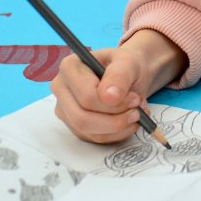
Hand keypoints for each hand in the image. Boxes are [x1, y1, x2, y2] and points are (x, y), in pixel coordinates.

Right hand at [51, 28, 186, 143]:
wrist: (131, 74)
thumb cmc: (126, 64)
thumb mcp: (128, 62)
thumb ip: (119, 76)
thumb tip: (110, 97)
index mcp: (70, 67)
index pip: (87, 96)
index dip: (114, 103)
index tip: (135, 99)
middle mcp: (62, 89)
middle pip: (83, 118)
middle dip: (115, 119)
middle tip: (137, 110)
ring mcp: (66, 110)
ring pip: (90, 132)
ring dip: (119, 127)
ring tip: (136, 112)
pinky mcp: (76, 126)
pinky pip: (96, 138)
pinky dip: (118, 133)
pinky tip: (129, 120)